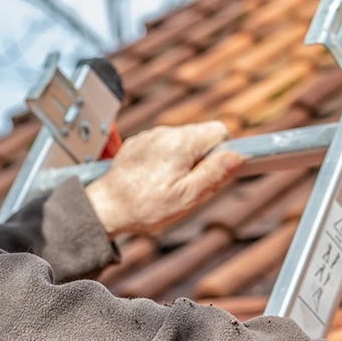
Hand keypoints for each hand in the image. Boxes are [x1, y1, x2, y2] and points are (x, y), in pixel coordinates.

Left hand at [85, 122, 242, 237]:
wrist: (105, 208)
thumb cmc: (145, 206)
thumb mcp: (188, 196)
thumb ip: (214, 174)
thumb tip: (236, 156)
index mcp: (181, 143)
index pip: (220, 131)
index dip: (224, 152)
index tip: (215, 172)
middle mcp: (165, 133)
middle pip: (201, 136)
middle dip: (204, 158)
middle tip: (192, 185)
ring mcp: (149, 136)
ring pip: (182, 142)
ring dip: (185, 160)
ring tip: (171, 185)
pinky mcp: (138, 144)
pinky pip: (163, 146)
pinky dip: (166, 160)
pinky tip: (156, 180)